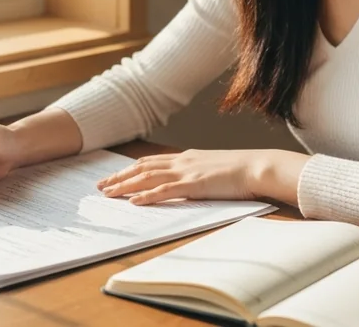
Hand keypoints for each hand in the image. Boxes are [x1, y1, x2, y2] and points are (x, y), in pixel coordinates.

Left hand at [96, 149, 264, 205]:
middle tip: (101, 186)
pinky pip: (164, 190)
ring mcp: (186, 172)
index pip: (150, 162)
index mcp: (186, 157)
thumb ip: (198, 173)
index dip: (130, 169)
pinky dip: (146, 196)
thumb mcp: (214, 168)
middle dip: (119, 177)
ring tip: (108, 194)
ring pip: (147, 177)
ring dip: (125, 186)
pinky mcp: (193, 185)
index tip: (115, 176)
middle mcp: (181, 161)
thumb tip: (188, 182)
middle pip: (142, 167)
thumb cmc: (241, 170)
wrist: (257, 166)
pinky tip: (133, 202)